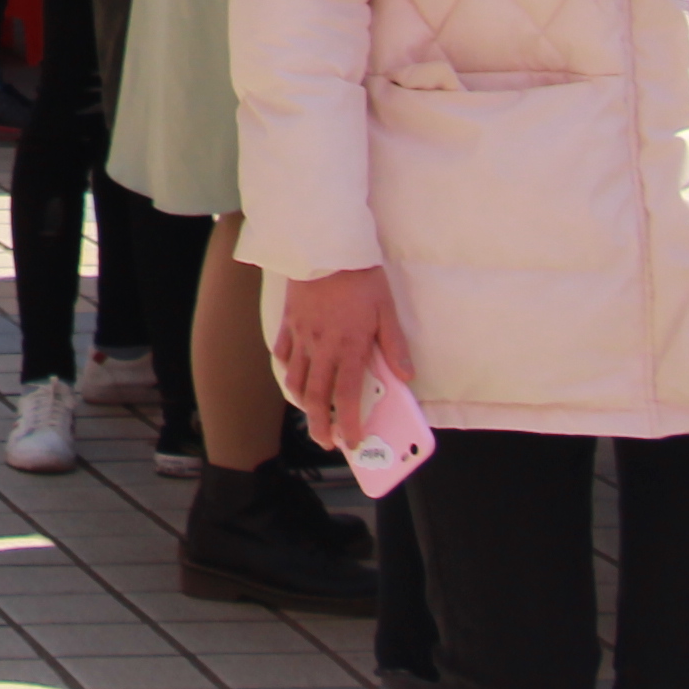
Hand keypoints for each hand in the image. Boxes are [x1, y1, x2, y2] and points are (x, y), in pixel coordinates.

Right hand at [272, 265, 410, 453]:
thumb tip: (406, 377)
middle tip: (325, 442)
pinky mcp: (289, 322)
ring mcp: (301, 336)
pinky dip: (286, 370)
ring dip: (301, 403)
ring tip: (309, 414)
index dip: (348, 423)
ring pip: (295, 379)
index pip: (347, 395)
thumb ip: (394, 344)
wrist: (324, 246)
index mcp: (348, 346)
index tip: (351, 441)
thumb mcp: (385, 309)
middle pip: (315, 396)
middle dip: (319, 424)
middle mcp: (321, 347)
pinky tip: (292, 375)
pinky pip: (282, 353)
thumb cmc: (359, 277)